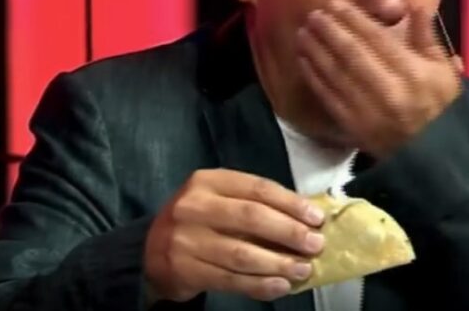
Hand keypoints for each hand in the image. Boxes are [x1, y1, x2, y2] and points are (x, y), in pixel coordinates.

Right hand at [144, 169, 325, 302]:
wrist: (152, 251)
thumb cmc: (199, 221)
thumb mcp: (219, 199)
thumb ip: (254, 203)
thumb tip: (306, 218)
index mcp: (208, 181)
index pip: (257, 188)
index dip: (291, 204)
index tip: (317, 218)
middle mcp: (194, 206)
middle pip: (251, 218)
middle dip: (289, 232)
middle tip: (315, 245)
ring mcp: (186, 240)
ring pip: (242, 253)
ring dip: (278, 263)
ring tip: (303, 269)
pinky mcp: (186, 270)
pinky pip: (231, 279)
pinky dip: (260, 285)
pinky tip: (281, 286)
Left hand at [295, 0, 464, 157]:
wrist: (437, 158)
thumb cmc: (442, 110)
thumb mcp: (445, 72)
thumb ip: (428, 38)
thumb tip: (415, 6)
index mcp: (413, 72)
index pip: (376, 38)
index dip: (352, 19)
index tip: (335, 4)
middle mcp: (388, 89)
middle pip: (351, 53)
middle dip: (329, 30)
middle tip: (313, 14)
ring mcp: (367, 110)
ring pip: (335, 73)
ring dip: (315, 50)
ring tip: (303, 32)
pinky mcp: (353, 127)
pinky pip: (328, 97)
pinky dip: (314, 76)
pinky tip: (304, 61)